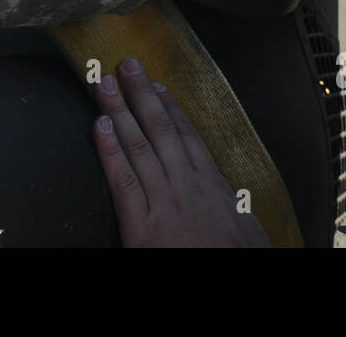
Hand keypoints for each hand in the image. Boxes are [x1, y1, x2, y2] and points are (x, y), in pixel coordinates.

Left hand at [92, 58, 270, 247]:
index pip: (188, 137)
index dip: (171, 109)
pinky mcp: (142, 227)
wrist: (234, 281)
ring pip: (139, 145)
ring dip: (120, 110)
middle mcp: (188, 187)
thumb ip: (233, 207)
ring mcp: (164, 203)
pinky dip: (109, 149)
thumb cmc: (239, 261)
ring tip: (104, 82)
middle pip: (161, 130)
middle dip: (142, 95)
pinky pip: (123, 180)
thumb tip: (230, 196)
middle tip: (127, 65)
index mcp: (213, 187)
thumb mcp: (247, 231)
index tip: (158, 86)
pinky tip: (98, 125)